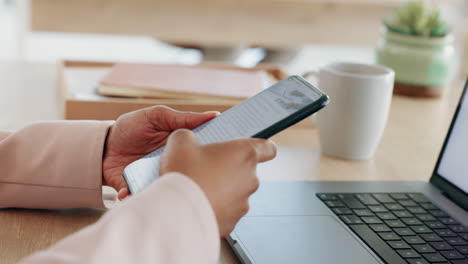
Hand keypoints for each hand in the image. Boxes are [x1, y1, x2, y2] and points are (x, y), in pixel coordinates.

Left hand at [102, 106, 217, 198]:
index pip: (199, 152)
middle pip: (186, 173)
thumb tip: (214, 115)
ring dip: (164, 189)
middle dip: (190, 178)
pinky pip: (141, 194)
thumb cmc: (130, 128)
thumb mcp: (156, 116)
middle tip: (188, 176)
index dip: (210, 154)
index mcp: (178, 147)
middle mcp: (170, 164)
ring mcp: (155, 177)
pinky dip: (134, 195)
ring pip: (167, 187)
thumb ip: (182, 118)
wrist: (101, 146)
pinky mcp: (138, 187)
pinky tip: (127, 191)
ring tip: (158, 187)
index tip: (221, 156)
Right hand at [159, 129, 276, 236]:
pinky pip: (226, 211)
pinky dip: (215, 208)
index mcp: (245, 154)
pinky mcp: (232, 222)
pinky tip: (197, 204)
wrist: (175, 212)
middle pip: (246, 171)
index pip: (268, 148)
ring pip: (235, 192)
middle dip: (229, 169)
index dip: (259, 147)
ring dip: (222, 190)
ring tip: (198, 188)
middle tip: (206, 167)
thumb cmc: (183, 174)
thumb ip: (191, 135)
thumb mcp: (181, 141)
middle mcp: (251, 179)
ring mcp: (243, 203)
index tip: (246, 148)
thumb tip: (189, 139)